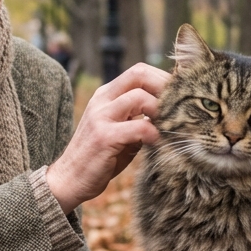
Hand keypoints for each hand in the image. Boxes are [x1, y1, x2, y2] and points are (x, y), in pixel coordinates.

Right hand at [46, 63, 170, 213]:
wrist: (70, 179)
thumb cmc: (100, 156)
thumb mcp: (120, 129)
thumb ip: (139, 117)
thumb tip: (171, 110)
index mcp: (106, 95)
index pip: (138, 71)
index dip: (162, 78)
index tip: (179, 95)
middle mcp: (102, 100)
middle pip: (139, 75)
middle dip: (164, 87)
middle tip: (179, 106)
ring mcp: (100, 117)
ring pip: (139, 97)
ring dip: (161, 111)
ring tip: (169, 126)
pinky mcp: (103, 137)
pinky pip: (138, 127)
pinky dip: (154, 133)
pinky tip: (157, 143)